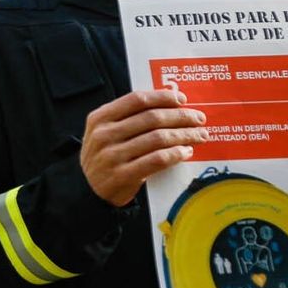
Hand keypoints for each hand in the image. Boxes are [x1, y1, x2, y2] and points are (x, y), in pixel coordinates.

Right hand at [80, 88, 207, 206]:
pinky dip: (175, 154)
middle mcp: (104, 134)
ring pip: (157, 139)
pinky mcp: (122, 175)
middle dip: (180, 116)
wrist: (87, 189)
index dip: (162, 97)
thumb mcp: (104, 132)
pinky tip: (186, 152)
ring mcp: (112, 155)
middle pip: (151, 118)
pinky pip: (156, 160)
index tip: (182, 99)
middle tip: (198, 118)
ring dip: (184, 135)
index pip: (137, 99)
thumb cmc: (104, 155)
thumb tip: (169, 106)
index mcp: (100, 118)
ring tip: (199, 135)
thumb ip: (127, 118)